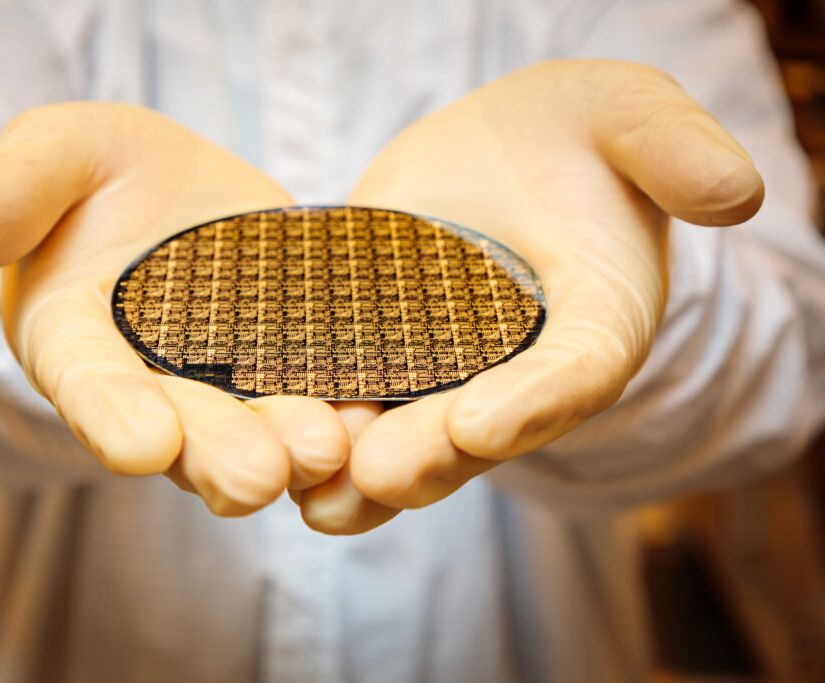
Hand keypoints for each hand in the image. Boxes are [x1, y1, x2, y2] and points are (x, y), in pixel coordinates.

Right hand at [0, 103, 351, 514]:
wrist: (176, 195)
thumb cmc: (98, 176)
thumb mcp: (55, 154)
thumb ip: (2, 194)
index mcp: (80, 341)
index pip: (89, 385)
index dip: (112, 414)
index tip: (141, 443)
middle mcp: (153, 382)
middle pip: (183, 429)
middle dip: (216, 455)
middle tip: (254, 479)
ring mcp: (228, 382)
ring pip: (255, 429)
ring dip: (289, 449)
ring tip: (324, 453)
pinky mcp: (293, 366)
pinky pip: (318, 398)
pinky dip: (345, 416)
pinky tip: (377, 424)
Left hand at [297, 59, 764, 532]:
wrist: (504, 154)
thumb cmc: (575, 133)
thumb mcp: (625, 114)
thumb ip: (673, 147)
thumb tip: (738, 190)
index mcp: (596, 322)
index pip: (576, 374)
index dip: (532, 402)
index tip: (477, 421)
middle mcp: (527, 371)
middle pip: (485, 428)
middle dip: (434, 455)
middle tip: (380, 475)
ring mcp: (456, 377)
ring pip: (418, 440)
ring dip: (369, 475)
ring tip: (321, 497)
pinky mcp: (393, 361)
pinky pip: (364, 408)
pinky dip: (326, 436)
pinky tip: (279, 457)